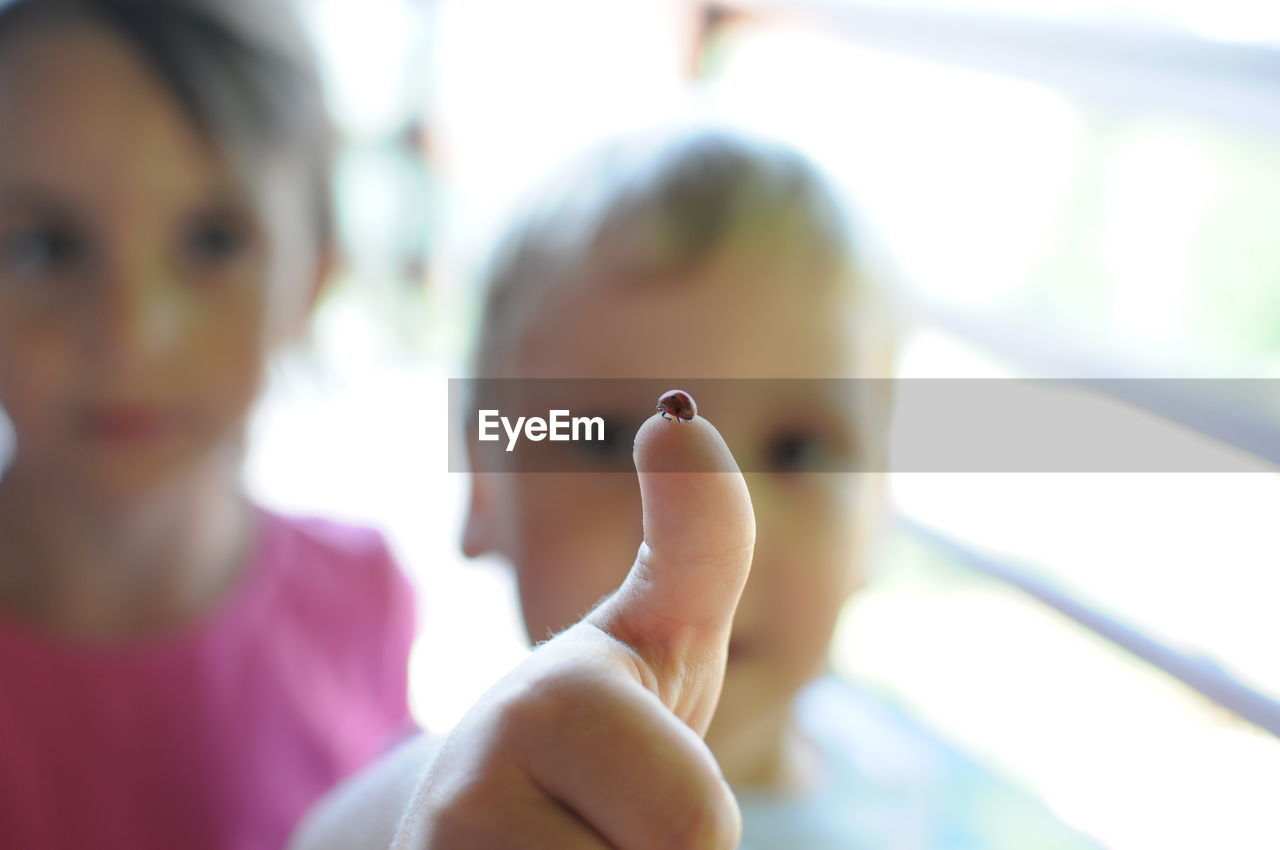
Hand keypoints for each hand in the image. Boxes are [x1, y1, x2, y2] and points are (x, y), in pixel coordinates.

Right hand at [394, 411, 754, 848]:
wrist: (470, 830)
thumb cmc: (594, 735)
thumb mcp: (659, 636)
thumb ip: (696, 535)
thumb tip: (679, 413)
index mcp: (547, 708)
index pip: (701, 829)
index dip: (687, 822)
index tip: (621, 786)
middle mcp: (463, 801)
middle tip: (590, 837)